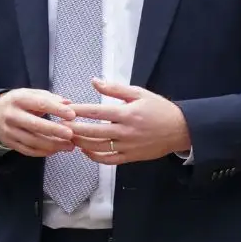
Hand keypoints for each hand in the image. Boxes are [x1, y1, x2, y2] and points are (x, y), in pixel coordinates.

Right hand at [0, 87, 76, 156]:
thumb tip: (68, 103)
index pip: (39, 103)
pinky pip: (28, 151)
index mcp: (18, 99)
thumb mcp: (30, 94)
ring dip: (52, 145)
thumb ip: (49, 98)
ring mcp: (9, 131)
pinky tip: (55, 151)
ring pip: (32, 141)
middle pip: (34, 125)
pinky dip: (43, 152)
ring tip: (69, 146)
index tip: (72, 115)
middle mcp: (12, 115)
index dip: (56, 109)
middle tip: (71, 134)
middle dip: (54, 130)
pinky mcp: (9, 143)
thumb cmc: (18, 102)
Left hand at [68, 78, 189, 164]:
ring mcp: (128, 146)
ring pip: (98, 147)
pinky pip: (109, 160)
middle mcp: (126, 131)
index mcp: (127, 113)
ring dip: (81, 142)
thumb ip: (114, 89)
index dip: (78, 111)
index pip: (97, 112)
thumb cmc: (159, 109)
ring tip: (68, 136)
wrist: (180, 129)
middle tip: (59, 125)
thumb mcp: (139, 93)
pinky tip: (85, 150)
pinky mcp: (131, 157)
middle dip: (74, 129)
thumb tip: (94, 81)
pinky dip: (94, 157)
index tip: (65, 108)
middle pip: (93, 132)